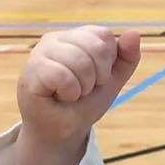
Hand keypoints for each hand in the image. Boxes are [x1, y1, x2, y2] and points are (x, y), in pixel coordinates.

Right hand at [18, 27, 141, 148]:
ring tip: (71, 93)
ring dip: (83, 86)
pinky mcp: (31, 70)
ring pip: (79, 61)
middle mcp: (56, 38)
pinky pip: (62, 75)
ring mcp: (40, 52)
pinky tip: (60, 96)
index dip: (108, 63)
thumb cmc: (84, 103)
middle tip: (83, 89)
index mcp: (76, 36)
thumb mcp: (112, 80)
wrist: (63, 131)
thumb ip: (127, 58)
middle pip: (96, 47)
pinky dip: (69, 92)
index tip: (97, 78)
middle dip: (98, 76)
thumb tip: (134, 33)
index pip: (104, 36)